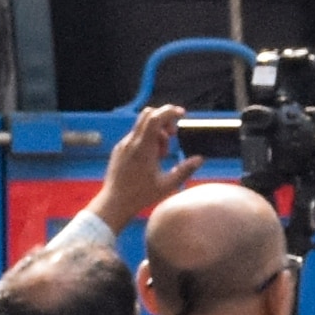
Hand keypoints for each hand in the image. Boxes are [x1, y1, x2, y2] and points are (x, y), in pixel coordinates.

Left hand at [96, 102, 190, 229]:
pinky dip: (146, 140)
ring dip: (156, 133)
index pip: (156, 118)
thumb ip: (185, 170)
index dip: (170, 111)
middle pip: (148, 115)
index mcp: (143, 148)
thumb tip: (200, 159)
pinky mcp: (119, 150)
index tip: (181, 114)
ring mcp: (123, 145)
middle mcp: (131, 143)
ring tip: (162, 155)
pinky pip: (135, 136)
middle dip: (164, 119)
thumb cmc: (140, 196)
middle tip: (173, 134)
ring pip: (142, 126)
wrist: (114, 203)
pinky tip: (150, 159)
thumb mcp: (167, 185)